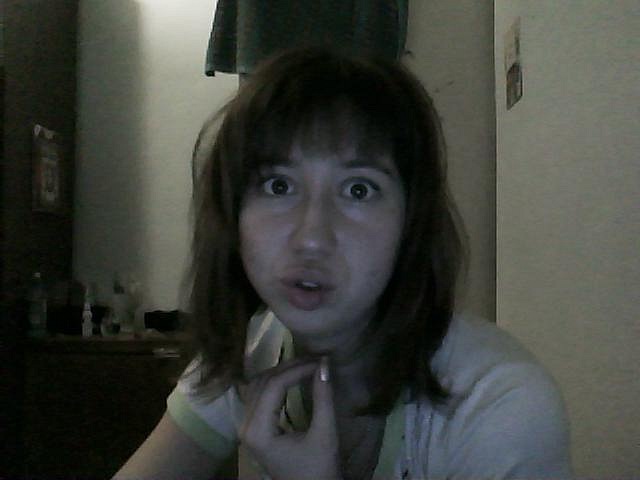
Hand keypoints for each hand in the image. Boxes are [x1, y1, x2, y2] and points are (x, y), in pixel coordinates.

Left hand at [238, 356, 342, 479]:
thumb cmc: (319, 469)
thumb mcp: (325, 434)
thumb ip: (323, 398)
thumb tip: (325, 364)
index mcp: (258, 431)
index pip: (274, 386)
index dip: (298, 369)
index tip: (321, 361)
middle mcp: (245, 426)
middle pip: (262, 382)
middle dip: (289, 367)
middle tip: (316, 360)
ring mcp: (246, 428)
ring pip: (258, 386)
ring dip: (281, 372)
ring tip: (307, 366)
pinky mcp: (253, 428)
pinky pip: (259, 395)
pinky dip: (276, 383)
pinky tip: (294, 378)